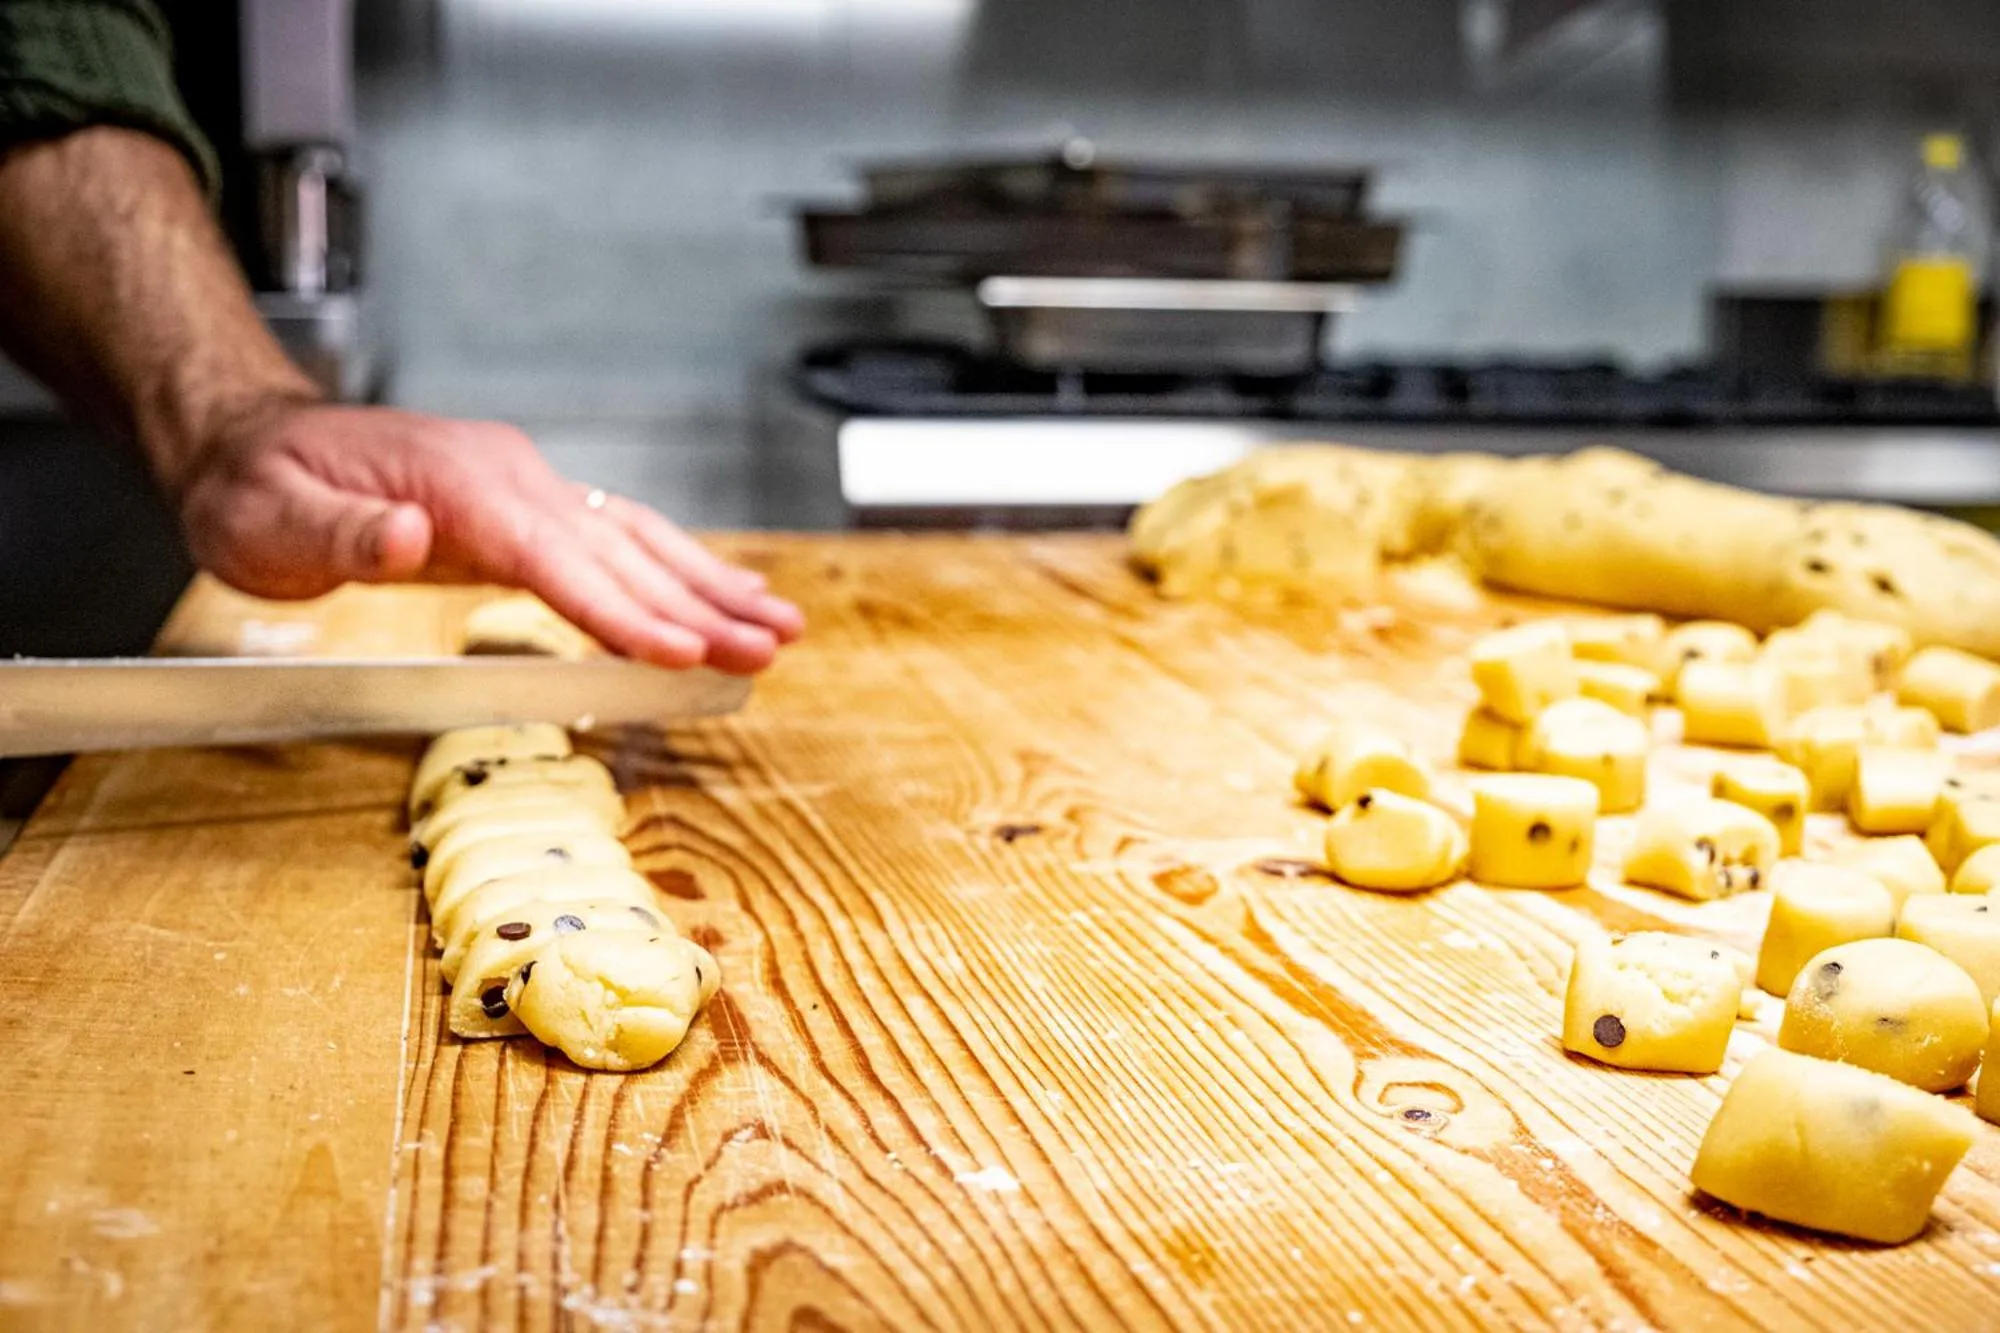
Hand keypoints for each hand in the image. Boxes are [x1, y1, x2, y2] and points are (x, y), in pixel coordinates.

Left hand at [172, 399, 803, 672]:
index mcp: (460, 483)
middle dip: (701, 604)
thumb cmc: (259, 486)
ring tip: (778, 624)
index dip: (623, 608)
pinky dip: (675, 570)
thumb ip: (343, 529)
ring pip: (636, 537)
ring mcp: (526, 484)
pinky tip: (716, 595)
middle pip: (622, 548)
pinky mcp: (527, 504)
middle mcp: (510, 475)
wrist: (251, 441)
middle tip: (772, 646)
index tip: (681, 649)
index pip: (558, 557)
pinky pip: (616, 537)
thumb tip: (410, 535)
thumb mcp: (269, 516)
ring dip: (710, 584)